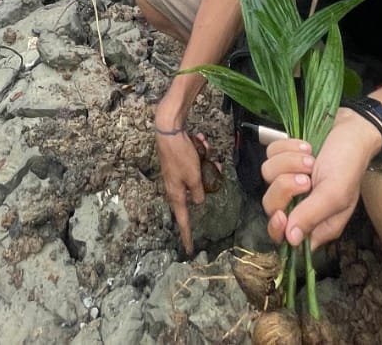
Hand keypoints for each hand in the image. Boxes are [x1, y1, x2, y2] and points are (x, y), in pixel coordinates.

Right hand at [157, 128, 204, 254]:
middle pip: (196, 191)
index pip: (183, 220)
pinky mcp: (178, 162)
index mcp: (176, 194)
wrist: (168, 131)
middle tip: (213, 164)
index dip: (187, 235)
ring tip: (206, 149)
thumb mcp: (194, 177)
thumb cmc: (180, 156)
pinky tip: (200, 141)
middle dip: (207, 177)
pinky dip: (200, 152)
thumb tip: (199, 201)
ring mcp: (176, 174)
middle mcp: (175, 186)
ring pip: (198, 174)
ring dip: (205, 161)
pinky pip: (194, 162)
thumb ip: (199, 192)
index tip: (189, 249)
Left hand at [261, 111, 378, 249]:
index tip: (282, 214)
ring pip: (268, 175)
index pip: (286, 238)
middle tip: (307, 178)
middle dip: (286, 188)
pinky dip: (287, 148)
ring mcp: (288, 180)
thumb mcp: (336, 194)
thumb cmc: (348, 164)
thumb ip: (312, 216)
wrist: (351, 129)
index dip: (278, 229)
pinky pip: (270, 154)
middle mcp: (299, 204)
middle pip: (271, 205)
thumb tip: (291, 239)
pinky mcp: (283, 158)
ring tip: (312, 158)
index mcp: (316, 222)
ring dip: (290, 163)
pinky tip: (306, 147)